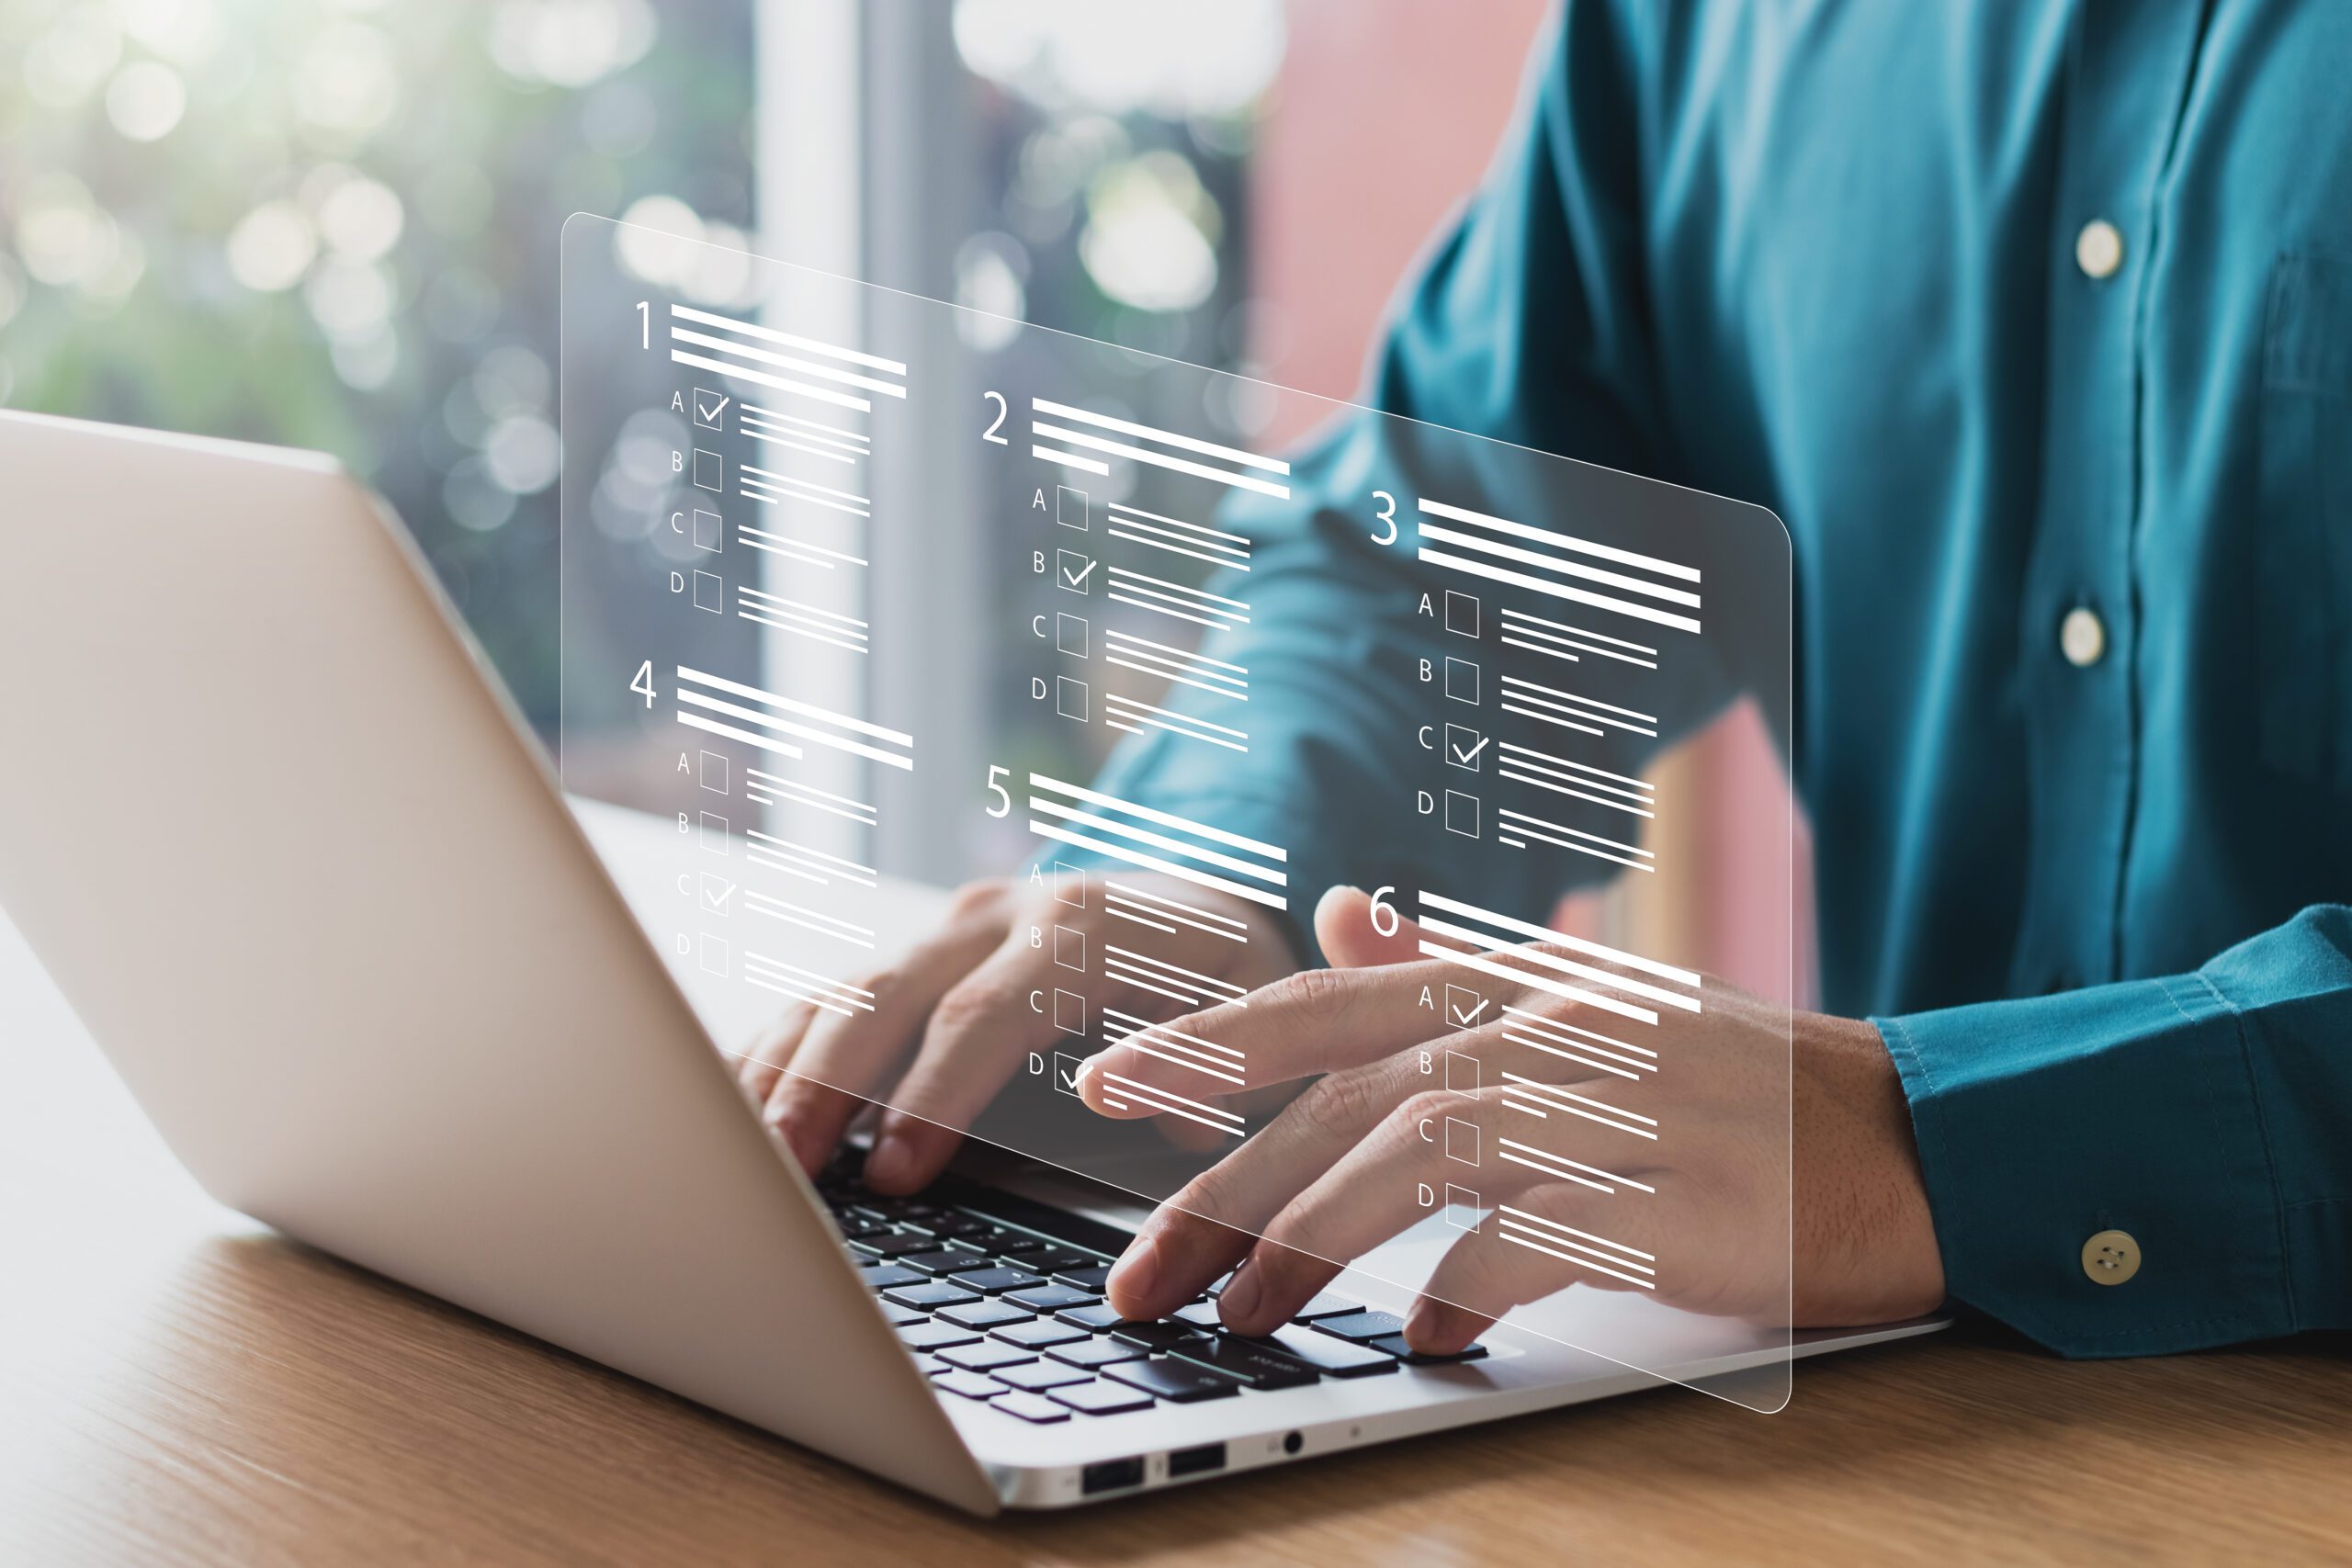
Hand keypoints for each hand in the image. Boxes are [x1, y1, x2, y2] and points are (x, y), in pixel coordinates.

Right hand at [735, 873, 1296, 1192]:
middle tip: (779, 1172)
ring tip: (730, 1154)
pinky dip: (772, 1049)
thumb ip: (1219, 1061)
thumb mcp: (1261, 1011)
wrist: (1202, 900)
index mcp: (1086, 926)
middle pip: (890, 993)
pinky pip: (829, 996)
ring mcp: (947, 930)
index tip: (897, 1171)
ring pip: (843, 989)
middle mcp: (1002, 914)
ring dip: (781, 1071)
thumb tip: (1177, 1115)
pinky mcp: (915, 953)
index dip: (937, 1092)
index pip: (993, 1010)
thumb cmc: (1232, 979)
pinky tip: (718, 1103)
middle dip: (827, 1084)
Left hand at [1083, 886, 1944, 1350]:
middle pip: (1352, 1098)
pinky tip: (1429, 1338)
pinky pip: (1547, 1242)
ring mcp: (1623, 1111)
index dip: (1209, 1043)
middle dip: (1226, 1183)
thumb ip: (1449, 970)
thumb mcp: (1586, 1004)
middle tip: (1136, 1270)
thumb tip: (1330, 917)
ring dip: (1314, 1241)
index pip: (1333, 1005)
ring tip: (1237, 1313)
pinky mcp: (1684, 1203)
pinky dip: (1472, 1289)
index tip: (1099, 1086)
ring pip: (1424, 1158)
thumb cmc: (1730, 1084)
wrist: (1918, 1136)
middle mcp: (1558, 1032)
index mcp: (1522, 986)